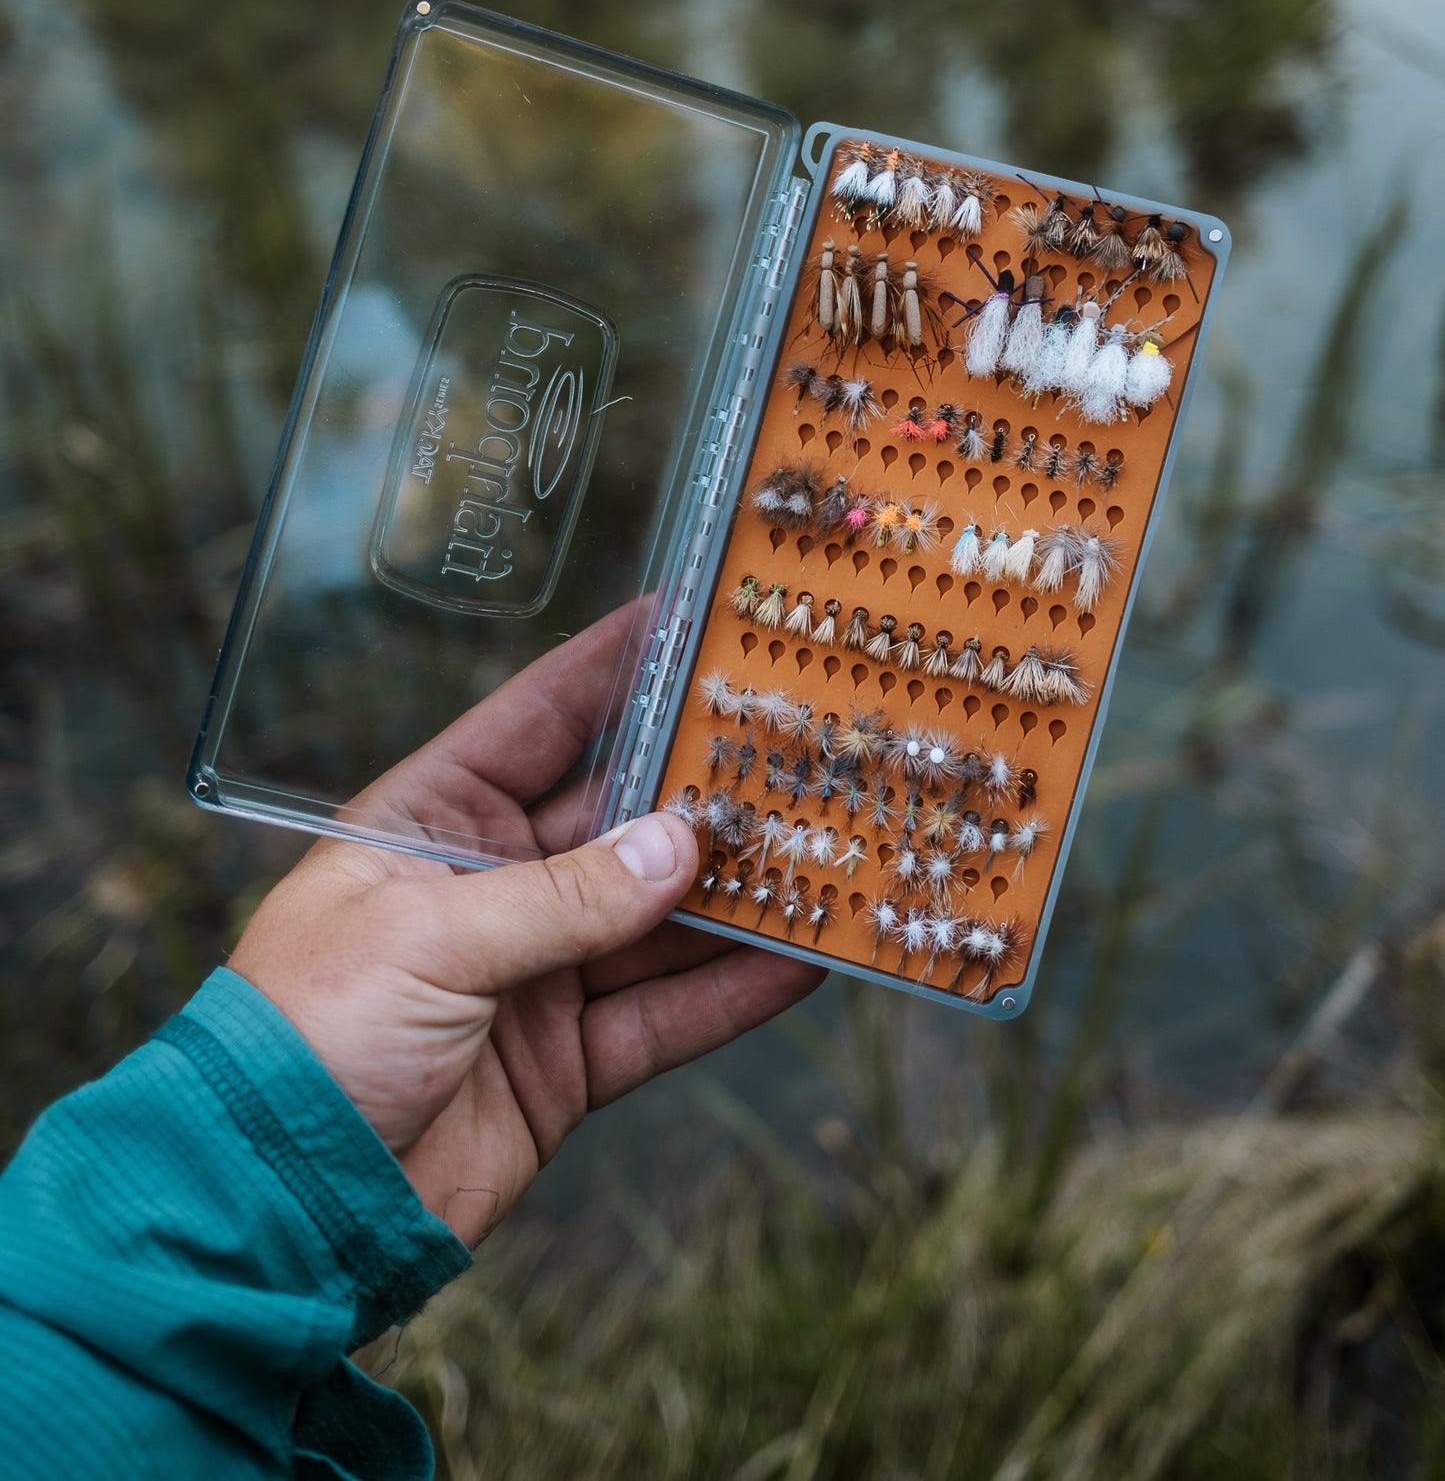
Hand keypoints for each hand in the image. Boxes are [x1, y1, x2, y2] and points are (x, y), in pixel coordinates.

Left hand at [231, 605, 821, 1243]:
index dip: (611, 669)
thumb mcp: (431, 940)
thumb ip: (564, 896)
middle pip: (615, 818)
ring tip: (825, 847)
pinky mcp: (567, 1062)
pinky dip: (734, 991)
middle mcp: (489, 887)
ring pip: (656, 918)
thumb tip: (681, 846)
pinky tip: (803, 956)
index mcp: (429, 824)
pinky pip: (666, 1015)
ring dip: (735, 891)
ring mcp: (532, 975)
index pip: (536, 721)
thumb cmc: (313, 1034)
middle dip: (700, 786)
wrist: (277, 1207)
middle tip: (793, 743)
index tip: (688, 618)